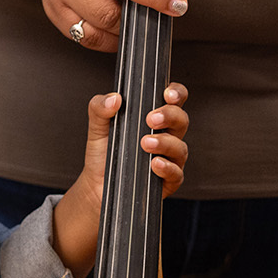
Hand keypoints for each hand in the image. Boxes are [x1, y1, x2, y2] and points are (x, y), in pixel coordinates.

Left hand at [52, 85, 191, 276]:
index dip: (177, 93)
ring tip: (145, 143)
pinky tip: (154, 164)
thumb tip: (113, 98)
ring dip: (165, 143)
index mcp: (154, 118)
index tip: (167, 93)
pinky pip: (177, 173)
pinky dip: (167, 168)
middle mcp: (166, 136)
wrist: (96, 185)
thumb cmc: (103, 153)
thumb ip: (100, 108)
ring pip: (180, 147)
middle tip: (150, 119)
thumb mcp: (97, 127)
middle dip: (170, 115)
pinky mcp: (167, 181)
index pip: (174, 100)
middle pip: (181, 120)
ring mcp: (169, 158)